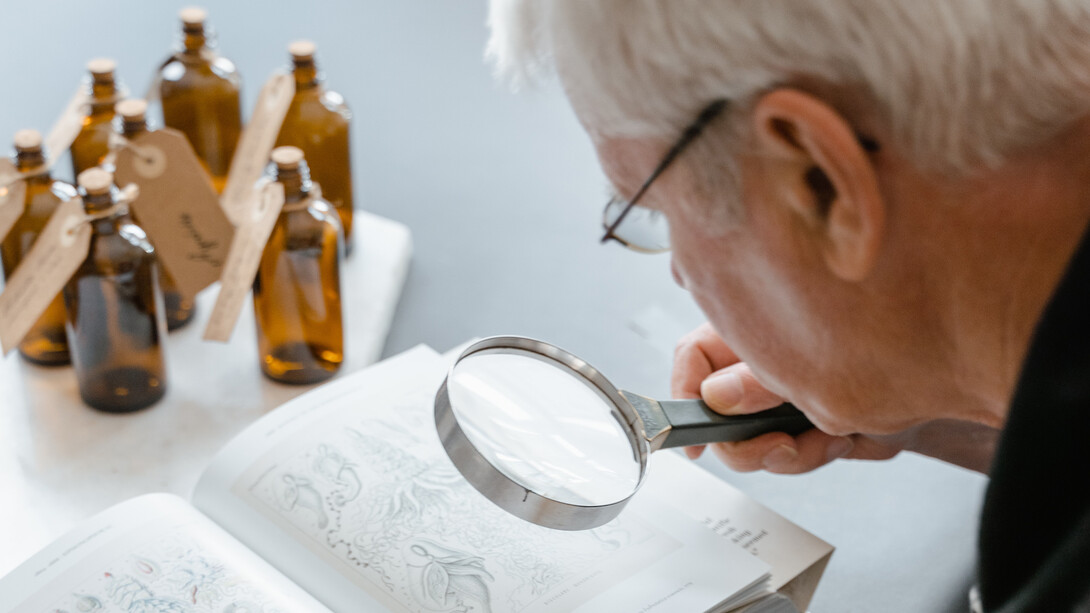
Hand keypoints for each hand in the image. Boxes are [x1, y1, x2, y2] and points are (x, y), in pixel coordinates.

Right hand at [671, 323, 902, 473]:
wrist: (926, 390)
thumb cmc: (879, 350)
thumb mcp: (816, 365)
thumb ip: (761, 382)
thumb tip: (717, 394)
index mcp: (746, 332)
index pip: (693, 359)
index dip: (683, 394)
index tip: (691, 434)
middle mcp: (753, 368)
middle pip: (714, 414)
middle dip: (745, 443)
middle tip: (779, 444)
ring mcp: (772, 402)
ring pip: (746, 445)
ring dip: (786, 452)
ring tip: (825, 435)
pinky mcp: (794, 431)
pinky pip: (781, 459)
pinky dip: (808, 457)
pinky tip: (837, 439)